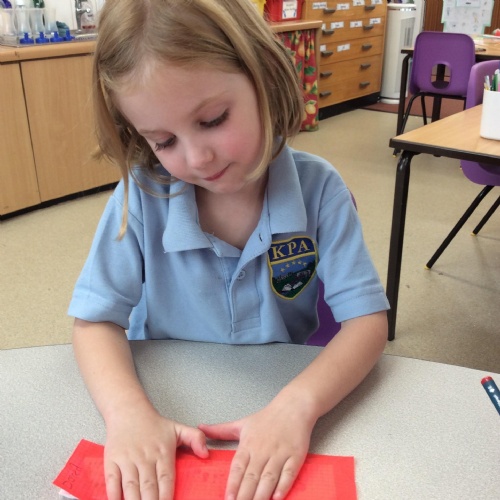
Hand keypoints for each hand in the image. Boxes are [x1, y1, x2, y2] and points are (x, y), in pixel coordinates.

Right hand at [104, 406, 208, 499]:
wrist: (128, 411)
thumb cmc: (154, 425)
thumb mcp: (178, 428)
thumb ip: (196, 439)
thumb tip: (206, 454)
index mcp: (163, 453)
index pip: (166, 480)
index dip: (166, 497)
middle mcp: (145, 458)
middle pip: (148, 487)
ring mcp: (127, 460)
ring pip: (131, 486)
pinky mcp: (112, 460)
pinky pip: (112, 481)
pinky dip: (114, 494)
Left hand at [199, 400, 314, 499]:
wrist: (293, 407)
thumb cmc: (267, 417)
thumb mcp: (242, 423)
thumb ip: (220, 430)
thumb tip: (200, 428)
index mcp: (248, 444)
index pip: (238, 468)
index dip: (233, 484)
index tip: (228, 499)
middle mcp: (262, 450)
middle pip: (252, 477)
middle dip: (245, 495)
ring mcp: (279, 454)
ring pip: (268, 478)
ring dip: (261, 495)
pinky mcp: (295, 456)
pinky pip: (289, 473)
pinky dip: (283, 486)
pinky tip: (277, 498)